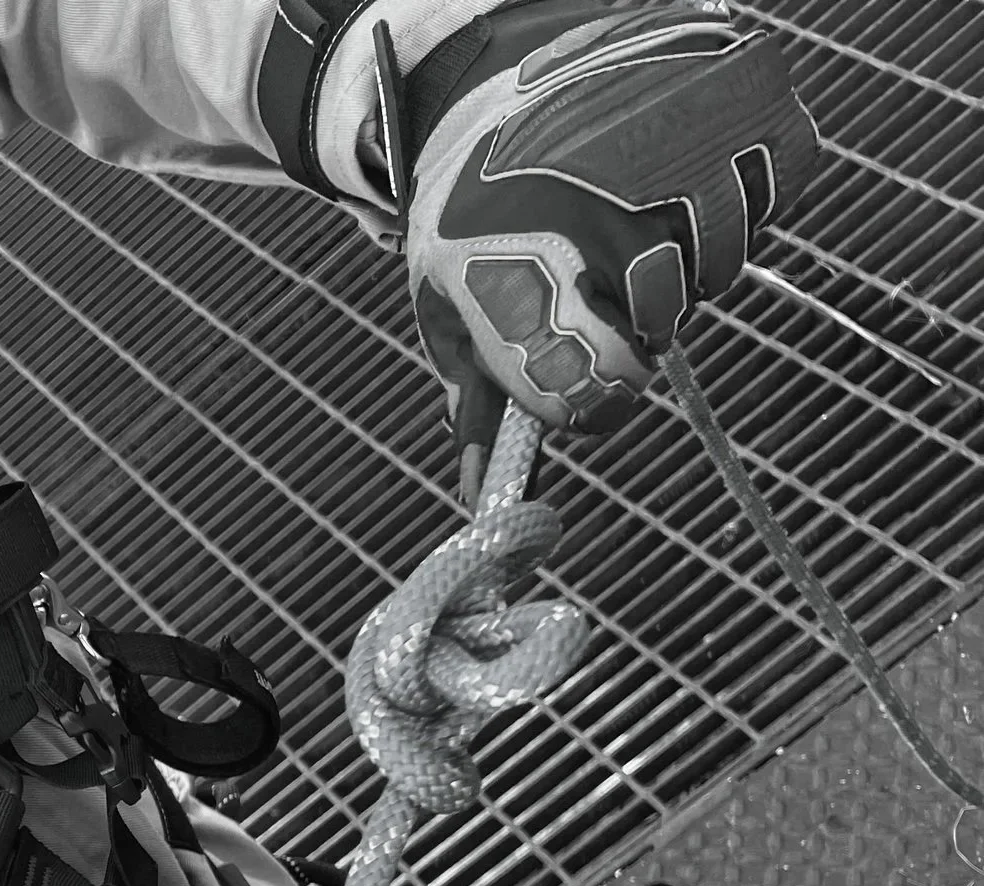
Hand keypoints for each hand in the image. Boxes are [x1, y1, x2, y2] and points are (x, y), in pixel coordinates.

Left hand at [402, 0, 819, 491]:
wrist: (499, 63)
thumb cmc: (468, 196)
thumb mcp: (447, 296)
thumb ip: (476, 396)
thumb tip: (485, 495)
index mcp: (528, 274)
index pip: (594, 400)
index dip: (587, 400)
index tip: (575, 373)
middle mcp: (611, 224)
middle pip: (657, 341)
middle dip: (627, 323)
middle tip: (587, 266)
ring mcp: (685, 163)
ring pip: (712, 272)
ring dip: (675, 258)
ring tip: (618, 203)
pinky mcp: (747, 112)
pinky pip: (766, 200)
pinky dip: (728, 196)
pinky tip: (670, 167)